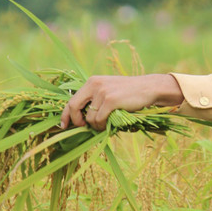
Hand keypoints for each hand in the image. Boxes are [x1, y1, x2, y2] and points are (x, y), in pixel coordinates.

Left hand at [60, 73, 182, 130]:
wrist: (148, 88)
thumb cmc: (128, 93)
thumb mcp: (108, 90)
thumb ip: (94, 100)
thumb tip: (81, 120)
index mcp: (91, 82)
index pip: (71, 100)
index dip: (65, 115)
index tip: (63, 126)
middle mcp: (94, 85)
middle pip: (73, 107)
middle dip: (75, 121)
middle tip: (81, 128)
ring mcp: (102, 92)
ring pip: (89, 118)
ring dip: (95, 125)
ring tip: (105, 124)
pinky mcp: (111, 100)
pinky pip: (99, 120)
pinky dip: (102, 126)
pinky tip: (108, 125)